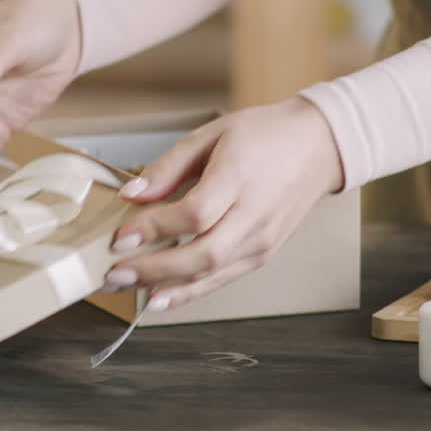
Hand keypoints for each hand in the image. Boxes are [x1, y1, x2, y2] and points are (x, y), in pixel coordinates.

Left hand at [102, 97, 344, 311]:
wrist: (318, 147)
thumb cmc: (265, 135)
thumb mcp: (212, 134)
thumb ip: (170, 166)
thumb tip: (133, 193)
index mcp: (241, 177)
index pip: (194, 214)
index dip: (153, 228)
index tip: (119, 234)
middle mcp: (254, 215)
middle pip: (201, 254)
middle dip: (152, 269)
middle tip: (113, 273)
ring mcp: (262, 240)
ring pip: (210, 274)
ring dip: (164, 287)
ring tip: (125, 287)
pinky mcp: (263, 254)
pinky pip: (222, 279)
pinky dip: (189, 291)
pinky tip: (159, 295)